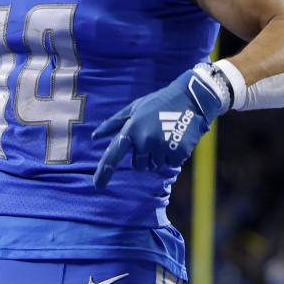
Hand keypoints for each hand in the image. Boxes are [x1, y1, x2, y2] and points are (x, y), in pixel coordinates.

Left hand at [92, 63, 231, 188]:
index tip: (98, 185)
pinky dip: (173, 156)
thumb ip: (113, 123)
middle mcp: (144, 140)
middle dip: (143, 157)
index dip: (105, 170)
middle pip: (138, 165)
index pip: (114, 154)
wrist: (189, 98)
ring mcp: (162, 146)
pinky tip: (176, 139)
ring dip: (158, 157)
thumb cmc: (158, 103)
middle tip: (152, 139)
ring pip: (154, 166)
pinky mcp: (178, 151)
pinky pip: (171, 164)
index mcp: (132, 129)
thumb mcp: (134, 108)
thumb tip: (95, 136)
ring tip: (165, 136)